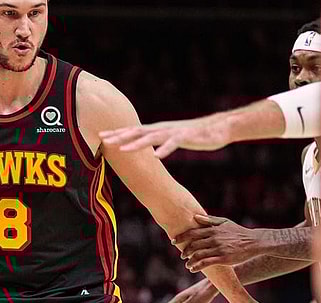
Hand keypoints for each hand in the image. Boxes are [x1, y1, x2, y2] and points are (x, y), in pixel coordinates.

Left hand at [98, 116, 232, 157]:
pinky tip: (156, 156)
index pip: (134, 131)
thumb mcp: (173, 137)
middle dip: (120, 136)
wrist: (219, 127)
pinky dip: (164, 150)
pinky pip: (174, 144)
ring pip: (152, 137)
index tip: (101, 136)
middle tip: (103, 139)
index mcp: (159, 129)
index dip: (117, 133)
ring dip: (136, 144)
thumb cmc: (195, 134)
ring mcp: (174, 132)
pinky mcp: (187, 137)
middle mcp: (163, 129)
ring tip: (123, 149)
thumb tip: (147, 146)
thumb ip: (160, 139)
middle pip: (137, 132)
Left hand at [173, 214, 264, 270]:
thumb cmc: (238, 231)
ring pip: (198, 255)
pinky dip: (197, 266)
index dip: (181, 237)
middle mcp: (214, 238)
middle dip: (185, 250)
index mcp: (212, 229)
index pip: (192, 233)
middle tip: (182, 255)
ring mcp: (218, 249)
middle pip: (193, 245)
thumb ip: (209, 220)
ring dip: (189, 261)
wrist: (253, 242)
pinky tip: (192, 269)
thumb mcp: (224, 222)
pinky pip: (206, 263)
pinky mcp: (223, 258)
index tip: (173, 241)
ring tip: (187, 264)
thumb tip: (195, 216)